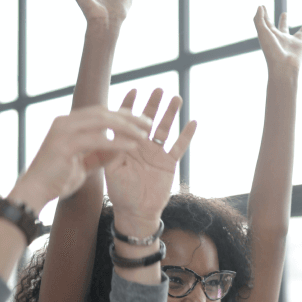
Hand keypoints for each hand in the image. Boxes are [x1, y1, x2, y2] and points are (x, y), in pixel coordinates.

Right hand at [10, 106, 150, 211]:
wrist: (36, 190)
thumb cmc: (58, 178)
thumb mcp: (84, 163)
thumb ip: (100, 154)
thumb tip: (121, 148)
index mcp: (68, 123)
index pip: (100, 112)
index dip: (122, 114)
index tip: (141, 120)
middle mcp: (65, 122)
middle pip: (103, 112)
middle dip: (128, 117)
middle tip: (148, 123)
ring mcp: (63, 130)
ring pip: (102, 121)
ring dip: (126, 127)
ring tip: (144, 135)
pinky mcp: (65, 144)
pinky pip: (97, 139)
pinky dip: (116, 142)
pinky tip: (131, 147)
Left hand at [105, 89, 196, 235]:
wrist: (136, 212)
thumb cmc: (120, 192)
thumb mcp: (111, 170)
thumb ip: (112, 150)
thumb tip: (109, 130)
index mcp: (125, 145)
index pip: (127, 121)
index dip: (129, 105)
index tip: (134, 90)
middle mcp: (141, 146)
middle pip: (148, 120)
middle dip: (152, 105)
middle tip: (158, 89)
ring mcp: (156, 153)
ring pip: (164, 129)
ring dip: (170, 114)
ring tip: (176, 98)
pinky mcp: (169, 163)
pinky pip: (179, 147)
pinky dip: (186, 135)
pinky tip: (193, 122)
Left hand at [253, 6, 301, 72]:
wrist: (282, 67)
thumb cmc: (271, 50)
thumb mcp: (262, 32)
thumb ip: (259, 19)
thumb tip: (260, 6)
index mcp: (272, 36)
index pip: (267, 23)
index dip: (264, 15)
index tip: (263, 6)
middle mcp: (283, 39)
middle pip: (283, 28)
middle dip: (284, 21)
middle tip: (284, 14)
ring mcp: (294, 44)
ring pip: (301, 33)